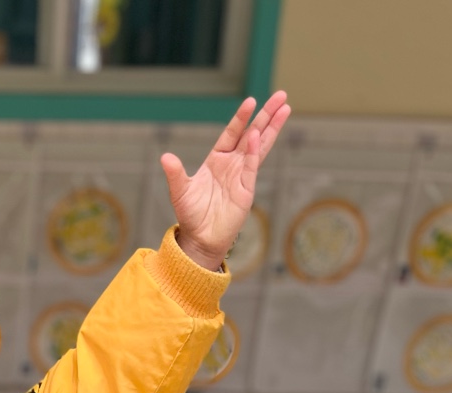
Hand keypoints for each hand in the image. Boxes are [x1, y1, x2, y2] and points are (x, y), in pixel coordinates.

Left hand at [161, 91, 290, 270]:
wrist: (200, 238)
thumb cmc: (191, 214)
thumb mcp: (180, 191)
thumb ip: (175, 173)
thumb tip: (165, 157)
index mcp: (217, 159)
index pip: (232, 133)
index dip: (241, 118)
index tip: (250, 101)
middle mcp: (232, 164)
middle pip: (252, 133)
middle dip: (266, 115)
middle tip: (280, 96)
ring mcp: (242, 176)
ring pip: (259, 146)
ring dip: (272, 128)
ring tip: (285, 108)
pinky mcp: (246, 190)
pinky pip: (252, 167)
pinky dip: (255, 152)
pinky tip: (259, 137)